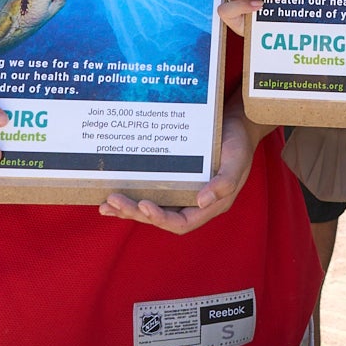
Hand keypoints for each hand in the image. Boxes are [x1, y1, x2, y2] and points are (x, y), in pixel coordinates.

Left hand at [98, 106, 261, 233]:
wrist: (236, 123)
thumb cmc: (239, 143)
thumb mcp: (237, 161)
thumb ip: (224, 183)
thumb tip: (202, 201)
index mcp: (209, 205)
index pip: (181, 222)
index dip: (160, 218)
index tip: (143, 204)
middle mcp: (193, 203)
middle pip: (160, 217)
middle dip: (135, 212)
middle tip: (113, 201)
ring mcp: (182, 192)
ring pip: (152, 207)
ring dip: (129, 208)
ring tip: (107, 203)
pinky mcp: (174, 179)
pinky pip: (151, 191)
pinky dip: (132, 195)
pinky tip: (113, 194)